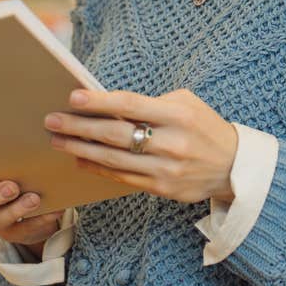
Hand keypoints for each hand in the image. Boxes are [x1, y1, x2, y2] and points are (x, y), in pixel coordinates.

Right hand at [0, 149, 62, 261]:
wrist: (32, 215)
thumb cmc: (17, 181)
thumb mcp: (7, 165)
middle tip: (12, 187)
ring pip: (1, 219)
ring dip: (18, 209)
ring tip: (35, 199)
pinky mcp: (17, 233)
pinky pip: (26, 229)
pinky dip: (41, 220)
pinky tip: (54, 210)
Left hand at [45, 88, 239, 205]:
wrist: (233, 167)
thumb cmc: (204, 128)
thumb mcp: (186, 104)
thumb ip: (151, 104)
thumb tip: (108, 105)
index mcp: (179, 116)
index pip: (131, 105)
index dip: (100, 101)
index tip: (73, 97)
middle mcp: (172, 143)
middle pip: (116, 134)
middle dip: (79, 127)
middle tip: (52, 121)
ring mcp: (166, 169)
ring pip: (113, 160)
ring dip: (81, 150)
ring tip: (58, 141)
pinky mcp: (161, 188)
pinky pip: (121, 177)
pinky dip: (98, 168)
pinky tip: (80, 159)